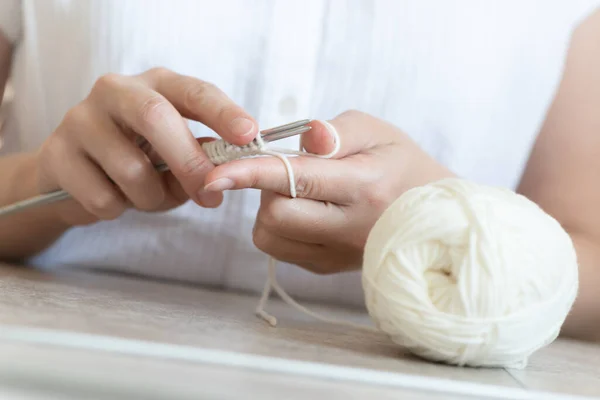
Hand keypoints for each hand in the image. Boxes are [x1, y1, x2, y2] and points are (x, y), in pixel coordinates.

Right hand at [36, 67, 257, 225]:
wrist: (71, 178)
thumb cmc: (136, 163)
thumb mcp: (173, 160)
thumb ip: (198, 161)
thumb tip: (223, 174)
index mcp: (155, 86)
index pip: (193, 90)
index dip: (223, 112)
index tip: (249, 135)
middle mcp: (116, 91)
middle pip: (155, 116)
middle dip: (188, 161)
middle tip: (210, 196)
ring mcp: (80, 118)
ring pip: (131, 168)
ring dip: (150, 198)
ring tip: (146, 198)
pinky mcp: (56, 154)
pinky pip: (102, 196)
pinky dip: (118, 209)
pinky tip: (111, 198)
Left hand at [203, 110, 454, 273]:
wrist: (435, 220)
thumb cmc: (404, 167)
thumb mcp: (379, 132)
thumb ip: (335, 131)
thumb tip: (304, 139)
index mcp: (363, 186)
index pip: (295, 180)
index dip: (249, 173)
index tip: (215, 174)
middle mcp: (349, 228)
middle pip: (274, 214)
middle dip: (266, 188)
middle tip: (289, 170)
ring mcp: (337, 255)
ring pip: (270, 237)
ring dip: (270, 209)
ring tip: (299, 192)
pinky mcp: (327, 268)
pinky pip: (281, 249)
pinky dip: (280, 226)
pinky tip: (307, 211)